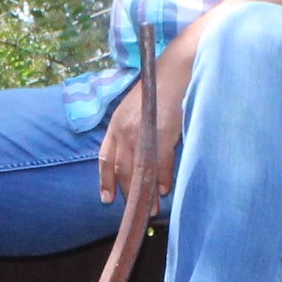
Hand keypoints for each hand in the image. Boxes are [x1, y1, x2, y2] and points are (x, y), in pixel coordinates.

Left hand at [95, 13, 208, 203]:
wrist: (176, 70)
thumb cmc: (160, 88)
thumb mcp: (138, 109)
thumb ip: (134, 130)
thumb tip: (139, 154)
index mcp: (116, 123)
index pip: (106, 157)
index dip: (106, 180)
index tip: (107, 199)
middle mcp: (124, 129)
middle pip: (122, 169)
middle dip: (128, 192)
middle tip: (136, 210)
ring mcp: (142, 133)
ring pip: (139, 171)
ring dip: (146, 192)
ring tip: (151, 208)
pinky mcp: (161, 135)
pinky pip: (159, 164)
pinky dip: (163, 179)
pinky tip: (165, 189)